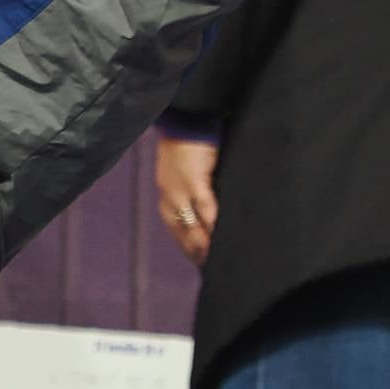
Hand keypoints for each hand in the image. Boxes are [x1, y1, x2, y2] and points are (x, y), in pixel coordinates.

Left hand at [154, 135, 218, 266]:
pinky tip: (221, 239)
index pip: (177, 230)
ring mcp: (180, 191)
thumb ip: (196, 190)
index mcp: (167, 196)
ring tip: (216, 262)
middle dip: (195, 253)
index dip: (188, 247)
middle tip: (209, 270)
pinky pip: (204, 209)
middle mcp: (170, 198)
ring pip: (192, 227)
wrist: (186, 118)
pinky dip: (213, 225)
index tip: (200, 263)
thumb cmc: (189, 142)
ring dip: (204, 246)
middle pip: (182, 234)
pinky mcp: (194, 181)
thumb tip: (211, 211)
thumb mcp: (188, 170)